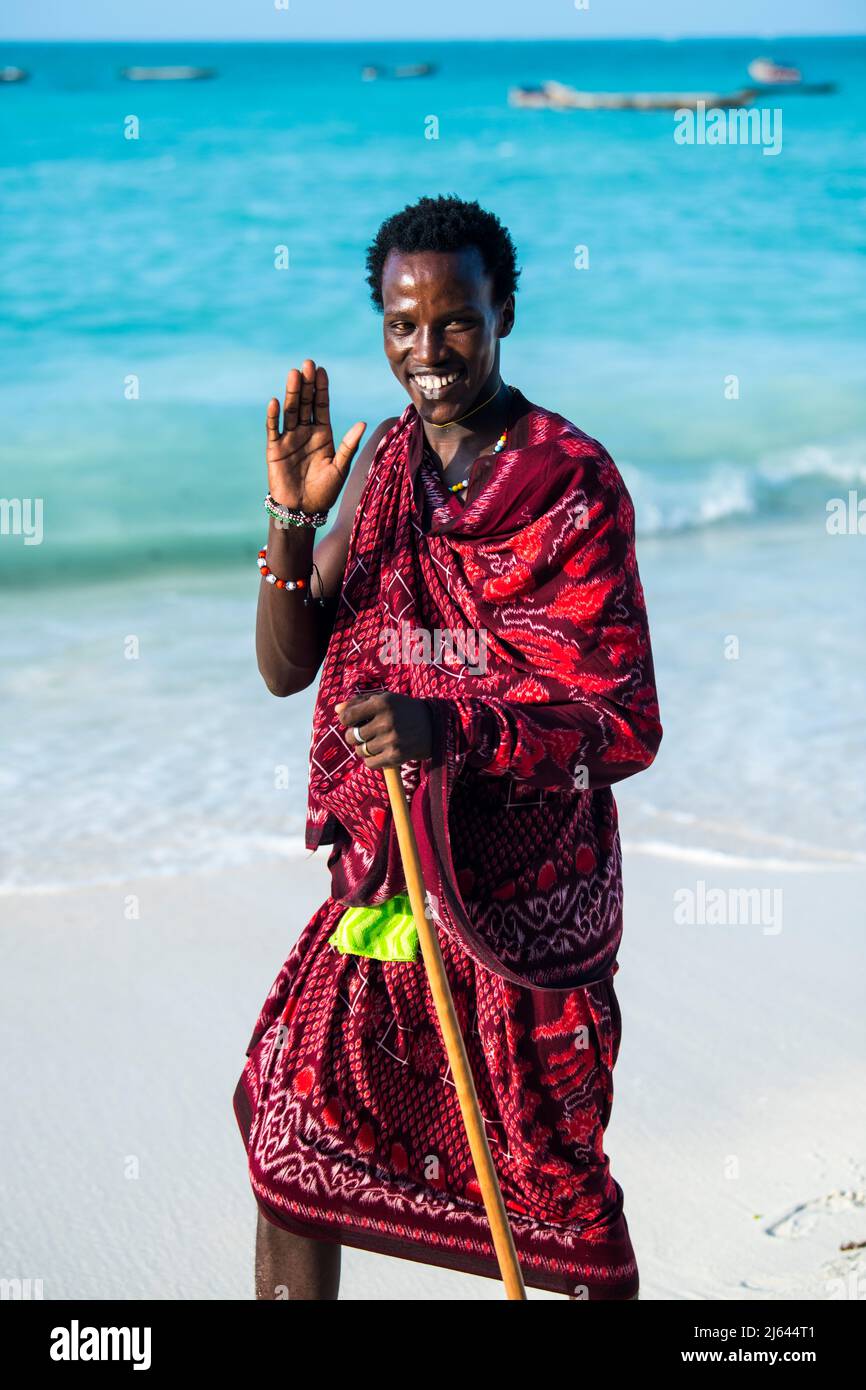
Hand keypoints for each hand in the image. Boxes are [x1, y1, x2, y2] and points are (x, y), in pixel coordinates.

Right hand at [266, 358, 365, 511]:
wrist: (304, 510)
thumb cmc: (325, 491)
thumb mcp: (340, 467)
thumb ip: (349, 445)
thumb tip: (363, 423)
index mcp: (323, 434)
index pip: (322, 405)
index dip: (321, 388)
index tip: (321, 370)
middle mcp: (306, 432)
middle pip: (306, 403)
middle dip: (307, 384)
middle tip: (307, 363)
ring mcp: (290, 438)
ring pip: (291, 411)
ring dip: (292, 393)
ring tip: (293, 374)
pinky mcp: (275, 449)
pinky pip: (274, 429)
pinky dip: (274, 416)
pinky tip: (275, 402)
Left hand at [335, 693, 433, 768]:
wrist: (433, 726)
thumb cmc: (402, 710)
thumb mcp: (384, 699)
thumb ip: (358, 702)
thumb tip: (337, 710)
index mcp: (382, 703)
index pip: (347, 717)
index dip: (347, 721)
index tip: (354, 721)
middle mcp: (387, 721)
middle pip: (351, 737)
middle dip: (354, 737)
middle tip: (366, 734)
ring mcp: (392, 740)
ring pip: (360, 751)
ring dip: (364, 749)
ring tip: (376, 742)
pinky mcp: (396, 756)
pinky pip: (370, 764)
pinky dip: (372, 760)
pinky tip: (381, 752)